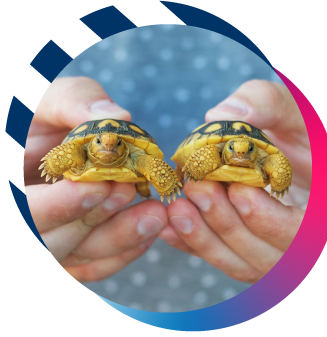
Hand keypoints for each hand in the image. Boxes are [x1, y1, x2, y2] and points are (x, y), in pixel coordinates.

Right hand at [25, 77, 166, 280]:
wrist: (53, 138)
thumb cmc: (45, 118)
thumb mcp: (48, 100)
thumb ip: (73, 103)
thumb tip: (118, 116)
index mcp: (13, 191)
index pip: (25, 213)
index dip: (55, 207)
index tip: (96, 186)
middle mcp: (31, 221)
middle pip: (51, 245)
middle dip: (92, 222)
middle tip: (127, 192)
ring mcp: (52, 237)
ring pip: (79, 257)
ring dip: (118, 238)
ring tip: (153, 214)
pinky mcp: (77, 248)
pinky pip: (96, 264)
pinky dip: (124, 251)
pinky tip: (148, 232)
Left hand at [159, 80, 309, 282]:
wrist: (288, 153)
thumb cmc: (297, 132)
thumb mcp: (297, 112)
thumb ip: (270, 105)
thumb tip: (223, 113)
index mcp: (322, 213)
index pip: (304, 235)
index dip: (271, 221)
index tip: (239, 191)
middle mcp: (301, 242)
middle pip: (266, 256)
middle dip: (227, 224)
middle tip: (198, 189)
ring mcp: (273, 251)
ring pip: (241, 264)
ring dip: (205, 239)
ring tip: (177, 208)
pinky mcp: (246, 249)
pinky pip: (222, 257)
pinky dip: (194, 245)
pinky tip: (169, 227)